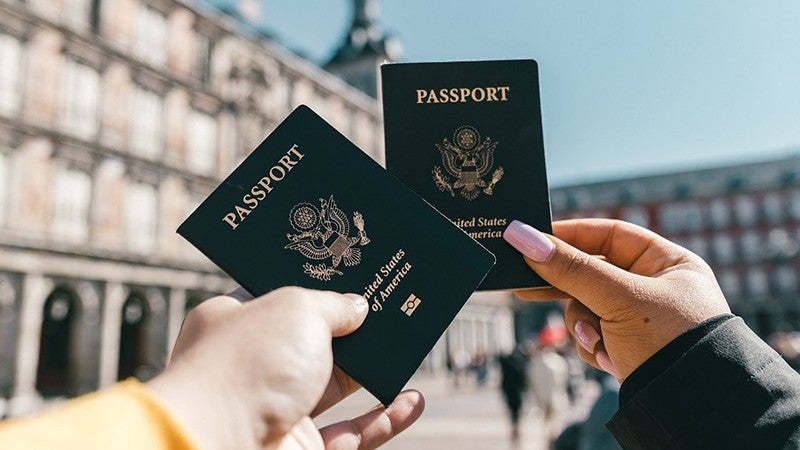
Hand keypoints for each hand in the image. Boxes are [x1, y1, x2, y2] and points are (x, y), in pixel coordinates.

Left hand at [148, 286, 424, 448]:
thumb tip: (358, 307)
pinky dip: (384, 419)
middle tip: (389, 308)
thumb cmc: (247, 366)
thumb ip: (333, 305)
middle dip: (352, 328)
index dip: (315, 286)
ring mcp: (276, 411)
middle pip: (313, 342)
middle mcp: (253, 367)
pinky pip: (352, 434)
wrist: (219, 446)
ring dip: (373, 371)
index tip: (350, 274)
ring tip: (408, 347)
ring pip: (336, 388)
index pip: (278, 297)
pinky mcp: (300, 449)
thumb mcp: (296, 309)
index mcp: (234, 323)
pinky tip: (412, 400)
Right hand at [504, 219, 730, 380]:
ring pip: (586, 307)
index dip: (571, 235)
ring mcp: (640, 319)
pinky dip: (594, 346)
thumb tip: (521, 235)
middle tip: (526, 286)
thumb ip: (570, 268)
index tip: (532, 239)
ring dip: (584, 326)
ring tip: (597, 341)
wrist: (691, 409)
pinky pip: (593, 334)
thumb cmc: (669, 342)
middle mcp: (655, 287)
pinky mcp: (628, 346)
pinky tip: (609, 359)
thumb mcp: (618, 299)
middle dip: (568, 289)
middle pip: (592, 273)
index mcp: (667, 263)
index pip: (609, 235)